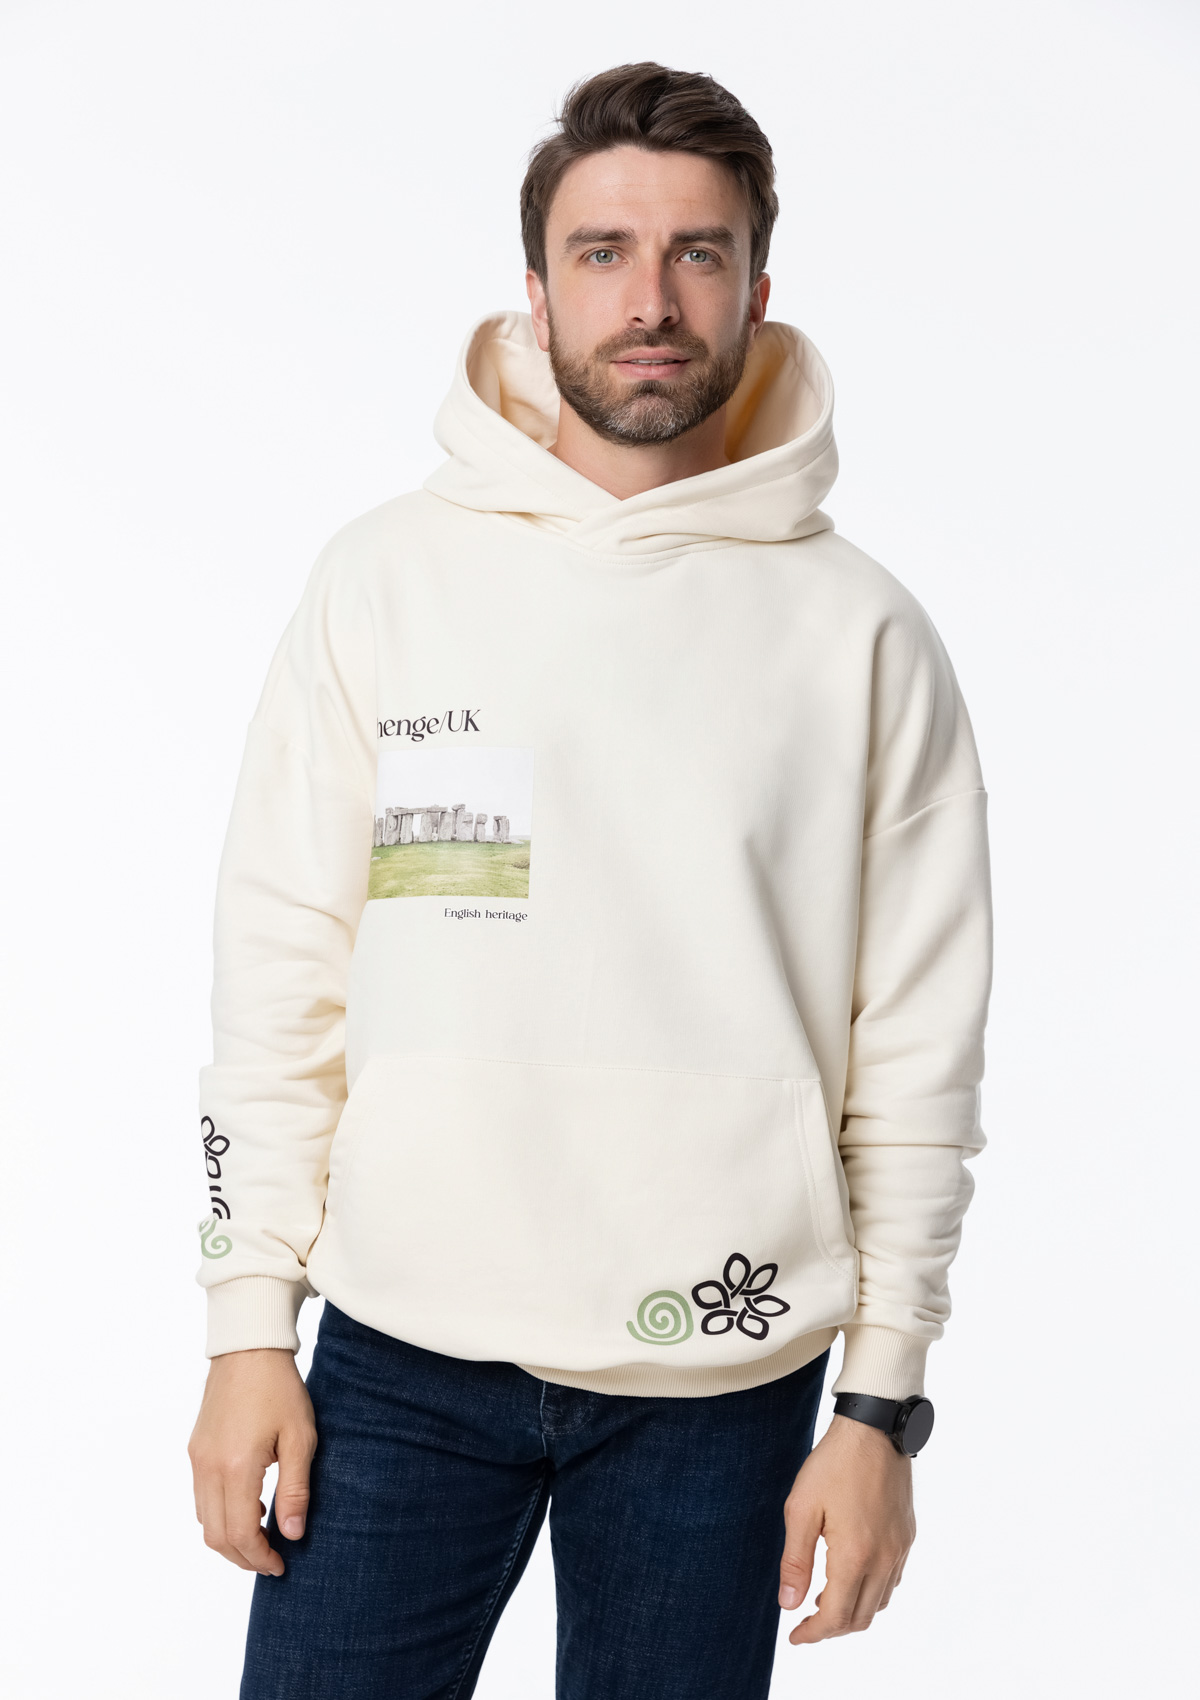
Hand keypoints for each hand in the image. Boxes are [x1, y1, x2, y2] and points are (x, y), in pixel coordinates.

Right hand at [188, 1347, 316, 1576]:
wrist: (248, 1348)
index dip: (259, 1558)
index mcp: (235, 1467)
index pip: (239, 1534)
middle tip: (271, 1560)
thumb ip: (295, 1489)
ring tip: (263, 1536)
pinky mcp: (195, 1449)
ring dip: (229, 1538)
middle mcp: (208, 1468)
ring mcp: (197, 1459)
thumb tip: (293, 1534)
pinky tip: (250, 1505)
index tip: (281, 1566)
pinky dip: (220, 1514)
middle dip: (243, 1557)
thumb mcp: (300, 1438)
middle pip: (216, 1536)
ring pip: (204, 1520)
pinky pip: (201, 1497)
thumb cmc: (280, 1389)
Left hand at [778, 1412, 915, 1642]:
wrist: (874, 1429)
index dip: (813, 1633)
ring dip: (852, 1611)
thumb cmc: (833, 1464)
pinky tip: (852, 1575)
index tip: (795, 1636)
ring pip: (879, 1603)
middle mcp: (883, 1560)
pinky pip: (893, 1580)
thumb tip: (788, 1604)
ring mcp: (900, 1549)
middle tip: (806, 1620)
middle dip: (831, 1627)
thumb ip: (795, 1560)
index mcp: (855, 1556)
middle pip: (860, 1617)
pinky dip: (872, 1592)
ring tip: (824, 1597)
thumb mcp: (801, 1508)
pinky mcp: (907, 1536)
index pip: (835, 1617)